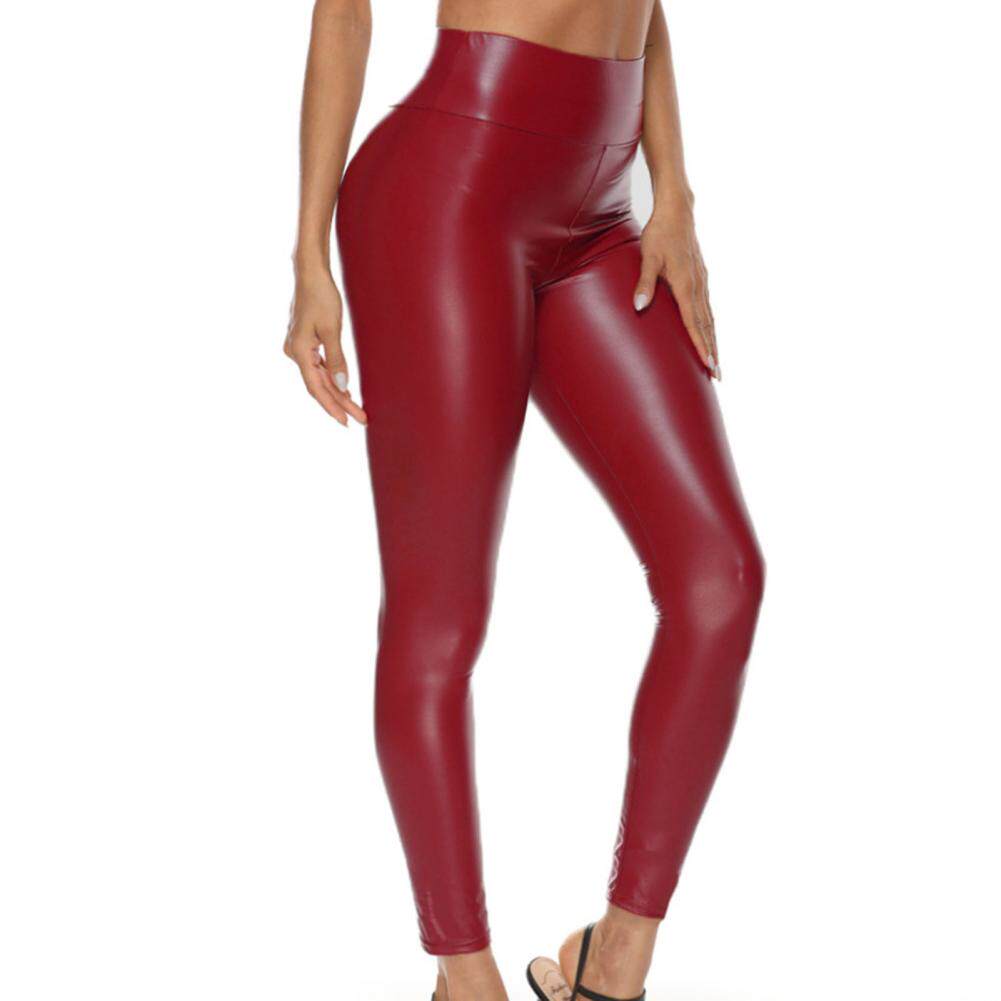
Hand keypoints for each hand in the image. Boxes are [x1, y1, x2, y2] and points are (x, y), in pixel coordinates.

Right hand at [284, 268, 366, 424]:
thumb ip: (336, 360)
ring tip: (355, 410)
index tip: (347, 421)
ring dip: (336, 393)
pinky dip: (330, 379)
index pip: (316, 388)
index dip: (332, 407)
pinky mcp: (304, 343)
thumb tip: (341, 387)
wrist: (310, 273)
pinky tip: (343, 389)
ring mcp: (298, 348)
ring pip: (319, 378)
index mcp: (298, 351)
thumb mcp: (331, 329)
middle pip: (319, 385)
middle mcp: (294, 352)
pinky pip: (317, 367)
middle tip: (360, 419)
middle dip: (339, 403)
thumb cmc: (321, 296)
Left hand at [633, 209, 719, 379]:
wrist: (677, 211)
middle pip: (707, 326)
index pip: (694, 322)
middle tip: (717, 375)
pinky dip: (710, 325)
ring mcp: (702, 282)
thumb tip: (639, 306)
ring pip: (710, 318)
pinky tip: (709, 333)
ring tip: (716, 362)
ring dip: (713, 341)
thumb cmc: (659, 234)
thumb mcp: (647, 257)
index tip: (708, 364)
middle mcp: (698, 286)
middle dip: (712, 351)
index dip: (700, 345)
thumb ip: (644, 283)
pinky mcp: (701, 278)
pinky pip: (707, 308)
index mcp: (686, 285)